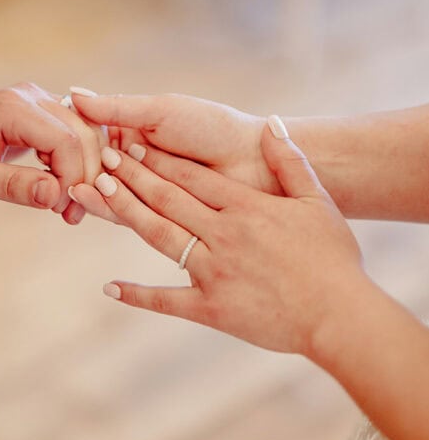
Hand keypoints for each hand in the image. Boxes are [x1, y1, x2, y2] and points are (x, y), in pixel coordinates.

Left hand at [0, 84, 104, 221]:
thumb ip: (11, 185)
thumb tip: (54, 195)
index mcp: (11, 110)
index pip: (66, 140)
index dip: (72, 178)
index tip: (59, 209)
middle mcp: (31, 97)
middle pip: (83, 133)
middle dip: (85, 176)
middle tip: (71, 214)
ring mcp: (38, 100)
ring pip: (86, 131)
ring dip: (86, 169)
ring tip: (70, 206)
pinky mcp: (41, 110)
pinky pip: (75, 132)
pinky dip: (77, 161)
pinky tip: (64, 189)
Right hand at [70, 91, 281, 222]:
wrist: (256, 161)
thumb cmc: (213, 127)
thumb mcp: (161, 111)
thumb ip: (117, 108)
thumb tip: (74, 93)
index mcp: (136, 132)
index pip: (95, 137)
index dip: (74, 141)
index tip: (52, 142)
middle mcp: (139, 161)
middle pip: (99, 168)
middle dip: (80, 171)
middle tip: (58, 173)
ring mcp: (149, 189)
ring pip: (111, 191)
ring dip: (92, 189)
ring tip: (73, 188)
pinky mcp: (160, 217)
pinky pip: (129, 213)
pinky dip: (109, 206)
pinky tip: (92, 200)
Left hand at [75, 120, 365, 359]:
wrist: (339, 315)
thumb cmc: (333, 259)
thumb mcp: (316, 202)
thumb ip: (291, 162)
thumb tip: (273, 124)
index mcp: (247, 208)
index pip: (193, 176)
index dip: (160, 158)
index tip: (133, 141)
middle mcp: (224, 235)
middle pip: (169, 199)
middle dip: (134, 175)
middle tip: (104, 156)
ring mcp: (213, 272)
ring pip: (160, 236)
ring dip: (128, 212)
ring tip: (100, 192)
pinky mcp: (211, 308)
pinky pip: (166, 301)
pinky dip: (137, 295)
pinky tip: (110, 287)